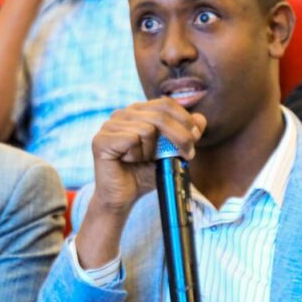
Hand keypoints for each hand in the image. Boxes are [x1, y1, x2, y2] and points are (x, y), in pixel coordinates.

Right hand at [90, 97, 206, 216]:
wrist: (123, 197)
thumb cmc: (144, 173)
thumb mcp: (171, 153)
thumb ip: (185, 135)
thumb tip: (200, 120)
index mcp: (138, 111)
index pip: (166, 104)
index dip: (185, 120)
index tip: (194, 141)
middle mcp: (122, 113)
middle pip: (160, 114)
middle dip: (180, 136)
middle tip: (186, 155)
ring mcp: (109, 125)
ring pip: (147, 129)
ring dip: (152, 151)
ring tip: (142, 160)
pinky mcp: (101, 139)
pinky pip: (131, 139)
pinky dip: (136, 154)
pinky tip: (128, 161)